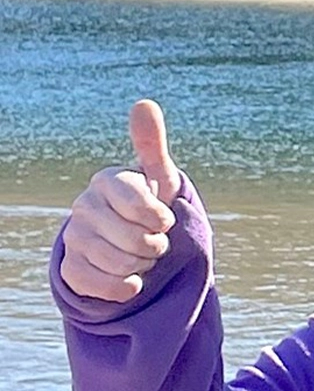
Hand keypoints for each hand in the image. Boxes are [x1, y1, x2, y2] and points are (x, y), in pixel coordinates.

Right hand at [59, 99, 183, 301]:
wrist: (129, 244)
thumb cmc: (149, 206)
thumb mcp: (157, 178)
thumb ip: (151, 146)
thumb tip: (144, 104)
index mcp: (107, 181)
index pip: (143, 207)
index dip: (161, 219)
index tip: (164, 218)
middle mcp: (84, 206)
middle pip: (136, 241)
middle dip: (156, 246)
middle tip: (154, 240)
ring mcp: (74, 238)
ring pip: (122, 264)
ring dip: (143, 265)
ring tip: (141, 255)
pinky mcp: (72, 269)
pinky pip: (108, 286)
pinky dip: (127, 286)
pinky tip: (130, 277)